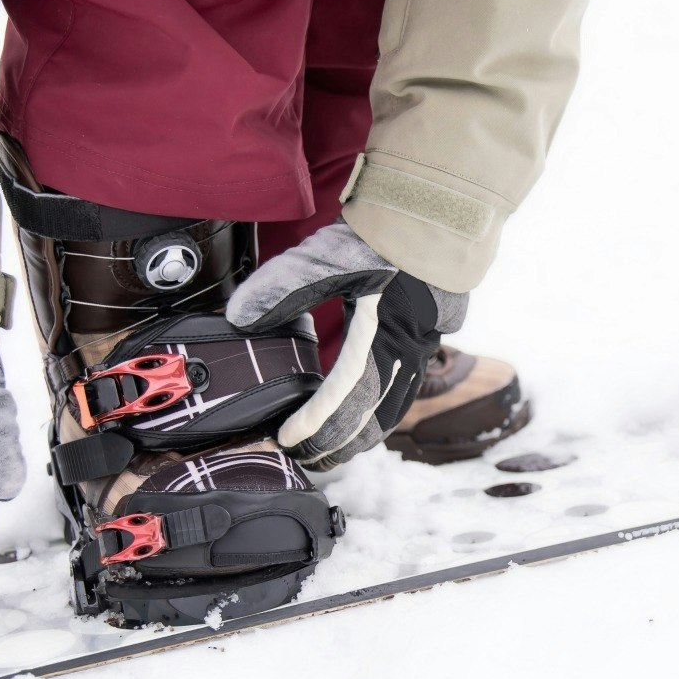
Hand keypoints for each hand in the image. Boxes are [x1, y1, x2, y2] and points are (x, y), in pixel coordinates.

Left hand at [227, 220, 466, 469]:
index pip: (343, 396)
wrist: (438, 220)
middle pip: (368, 418)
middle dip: (332, 444)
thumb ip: (285, 285)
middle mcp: (404, 353)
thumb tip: (240, 317)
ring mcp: (418, 354)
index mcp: (380, 335)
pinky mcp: (422, 350)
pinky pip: (401, 400)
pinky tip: (362, 427)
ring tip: (325, 456)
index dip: (313, 423)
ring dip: (356, 440)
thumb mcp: (329, 254)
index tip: (285, 439)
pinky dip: (377, 421)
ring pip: (389, 415)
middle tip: (297, 458)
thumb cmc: (383, 236)